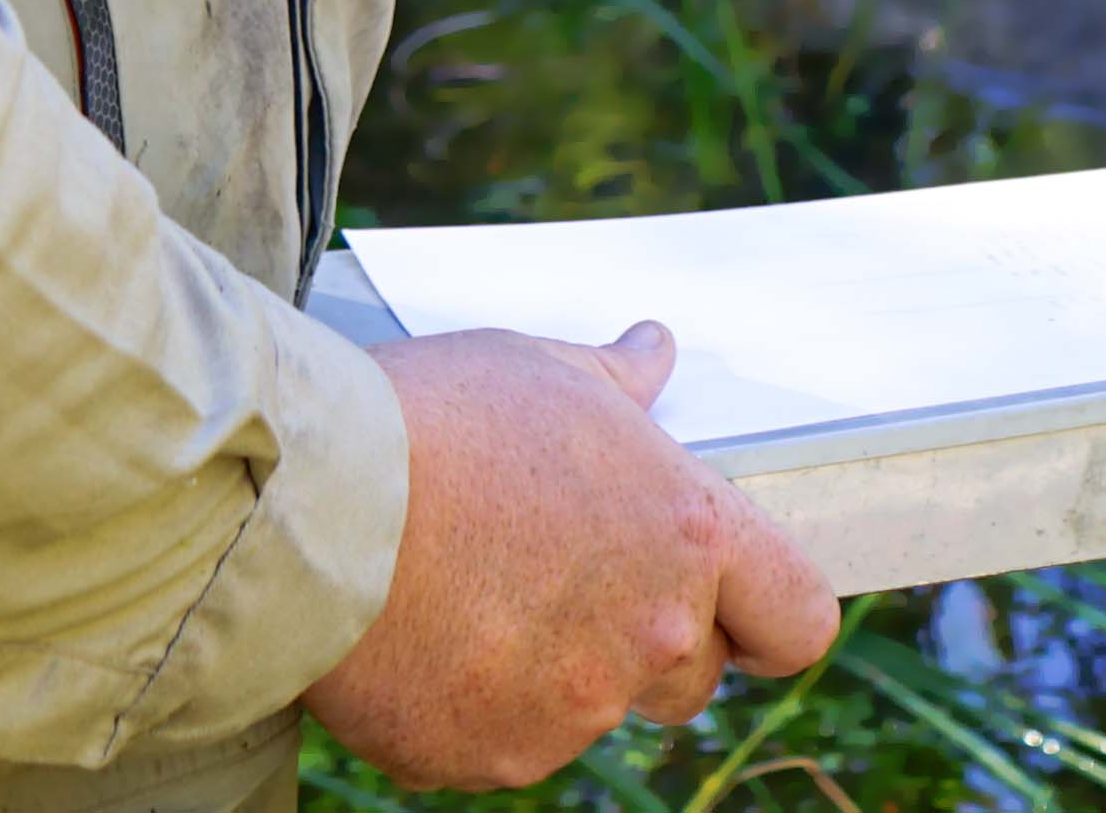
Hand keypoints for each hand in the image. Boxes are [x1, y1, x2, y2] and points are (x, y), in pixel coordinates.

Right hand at [302, 324, 835, 789]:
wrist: (307, 501)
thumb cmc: (432, 418)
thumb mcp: (539, 370)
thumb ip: (618, 382)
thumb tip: (656, 349)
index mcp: (687, 535)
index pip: (798, 618)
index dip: (766, 616)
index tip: (728, 603)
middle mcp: (650, 634)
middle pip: (692, 678)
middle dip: (642, 641)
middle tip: (554, 580)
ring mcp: (573, 709)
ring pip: (591, 711)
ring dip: (551, 673)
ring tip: (465, 592)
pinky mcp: (492, 757)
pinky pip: (503, 743)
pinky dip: (472, 705)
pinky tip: (420, 636)